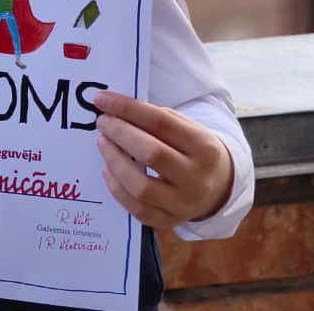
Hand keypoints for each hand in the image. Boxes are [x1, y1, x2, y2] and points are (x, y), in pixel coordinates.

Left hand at [94, 90, 233, 229]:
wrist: (218, 187)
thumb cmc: (191, 150)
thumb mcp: (186, 128)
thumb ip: (155, 118)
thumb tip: (113, 107)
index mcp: (204, 148)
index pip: (161, 123)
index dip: (127, 108)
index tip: (102, 99)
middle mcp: (197, 179)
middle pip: (151, 154)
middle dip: (119, 134)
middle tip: (102, 122)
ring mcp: (184, 205)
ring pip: (142, 187)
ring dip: (114, 161)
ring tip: (102, 142)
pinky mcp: (170, 222)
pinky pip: (137, 209)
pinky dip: (116, 188)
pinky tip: (107, 169)